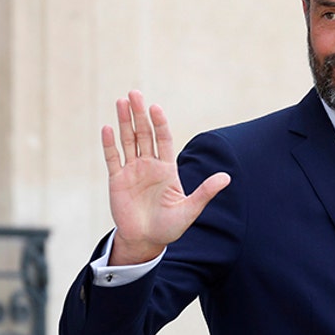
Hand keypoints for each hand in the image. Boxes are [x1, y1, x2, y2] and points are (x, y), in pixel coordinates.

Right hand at [102, 91, 229, 264]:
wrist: (146, 241)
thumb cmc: (170, 227)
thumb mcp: (190, 210)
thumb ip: (205, 192)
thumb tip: (227, 177)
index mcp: (167, 168)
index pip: (163, 139)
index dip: (159, 123)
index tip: (155, 108)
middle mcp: (149, 165)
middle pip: (144, 134)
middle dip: (139, 114)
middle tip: (134, 93)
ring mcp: (132, 170)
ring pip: (127, 141)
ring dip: (124, 122)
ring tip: (120, 101)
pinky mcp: (117, 180)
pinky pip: (113, 158)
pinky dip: (109, 144)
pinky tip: (108, 128)